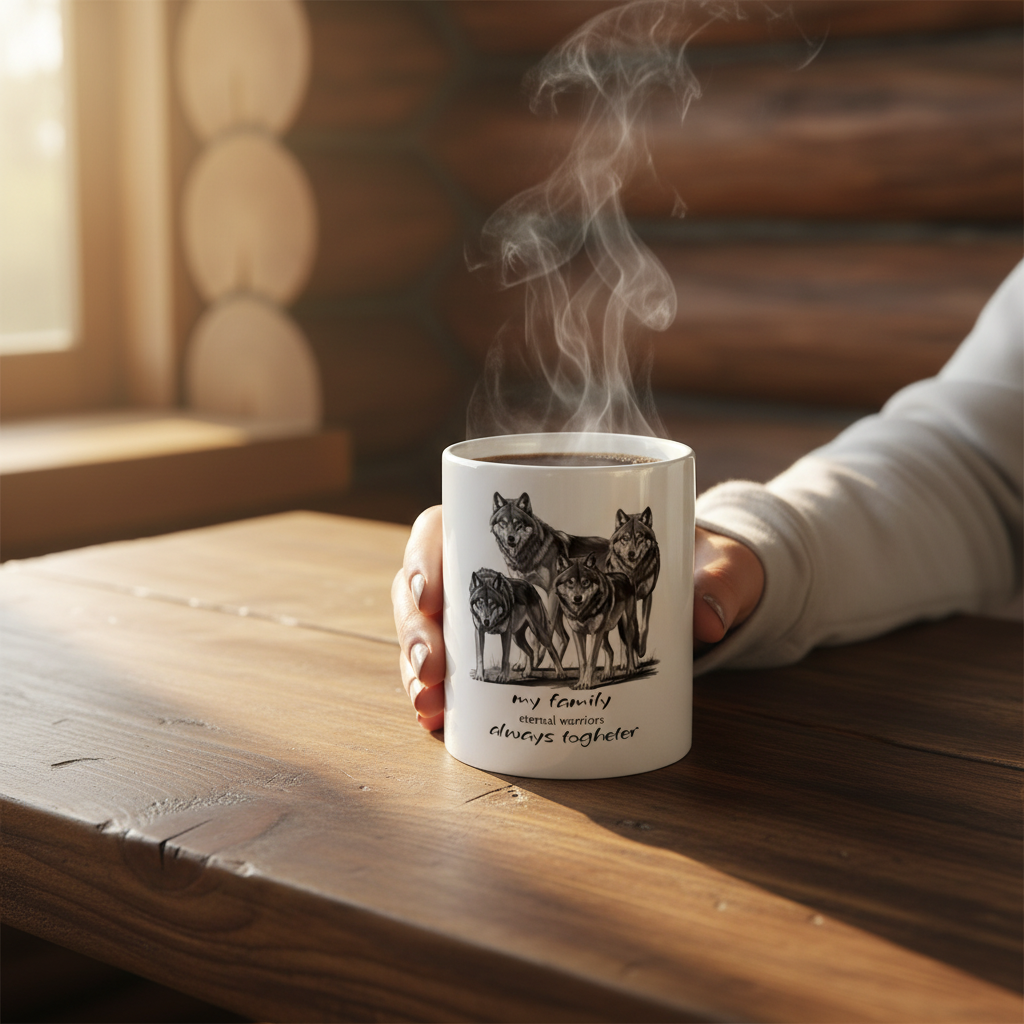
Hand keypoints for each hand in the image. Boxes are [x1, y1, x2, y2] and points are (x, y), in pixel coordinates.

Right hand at [393, 508, 764, 729]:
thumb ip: (718, 577)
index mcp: (532, 526)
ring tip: (430, 706)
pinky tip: (438, 722)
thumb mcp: (709, 561)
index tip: (430, 596)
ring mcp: (499, 610)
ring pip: (432, 628)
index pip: (451, 524)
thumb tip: (707, 620)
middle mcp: (502, 565)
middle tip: (432, 668)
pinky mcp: (507, 652)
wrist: (696, 595)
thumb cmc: (691, 562)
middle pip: (428, 583)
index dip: (426, 557)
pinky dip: (440, 695)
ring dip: (416, 666)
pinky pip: (457, 669)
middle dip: (416, 626)